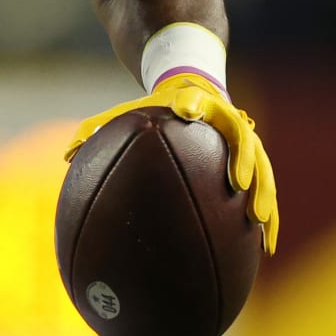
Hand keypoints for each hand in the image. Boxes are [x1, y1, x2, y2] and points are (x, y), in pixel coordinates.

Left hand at [65, 72, 278, 253]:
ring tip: (260, 222)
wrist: (193, 87)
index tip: (187, 111)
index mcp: (197, 105)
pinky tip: (265, 248)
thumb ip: (99, 127)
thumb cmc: (156, 107)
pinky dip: (268, 217)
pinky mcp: (254, 163)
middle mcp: (228, 122)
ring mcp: (245, 143)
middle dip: (245, 160)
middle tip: (238, 184)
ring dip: (264, 194)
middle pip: (244, 139)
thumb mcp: (130, 111)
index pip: (198, 101)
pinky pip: (265, 191)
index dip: (194, 105)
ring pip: (263, 169)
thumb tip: (67, 154)